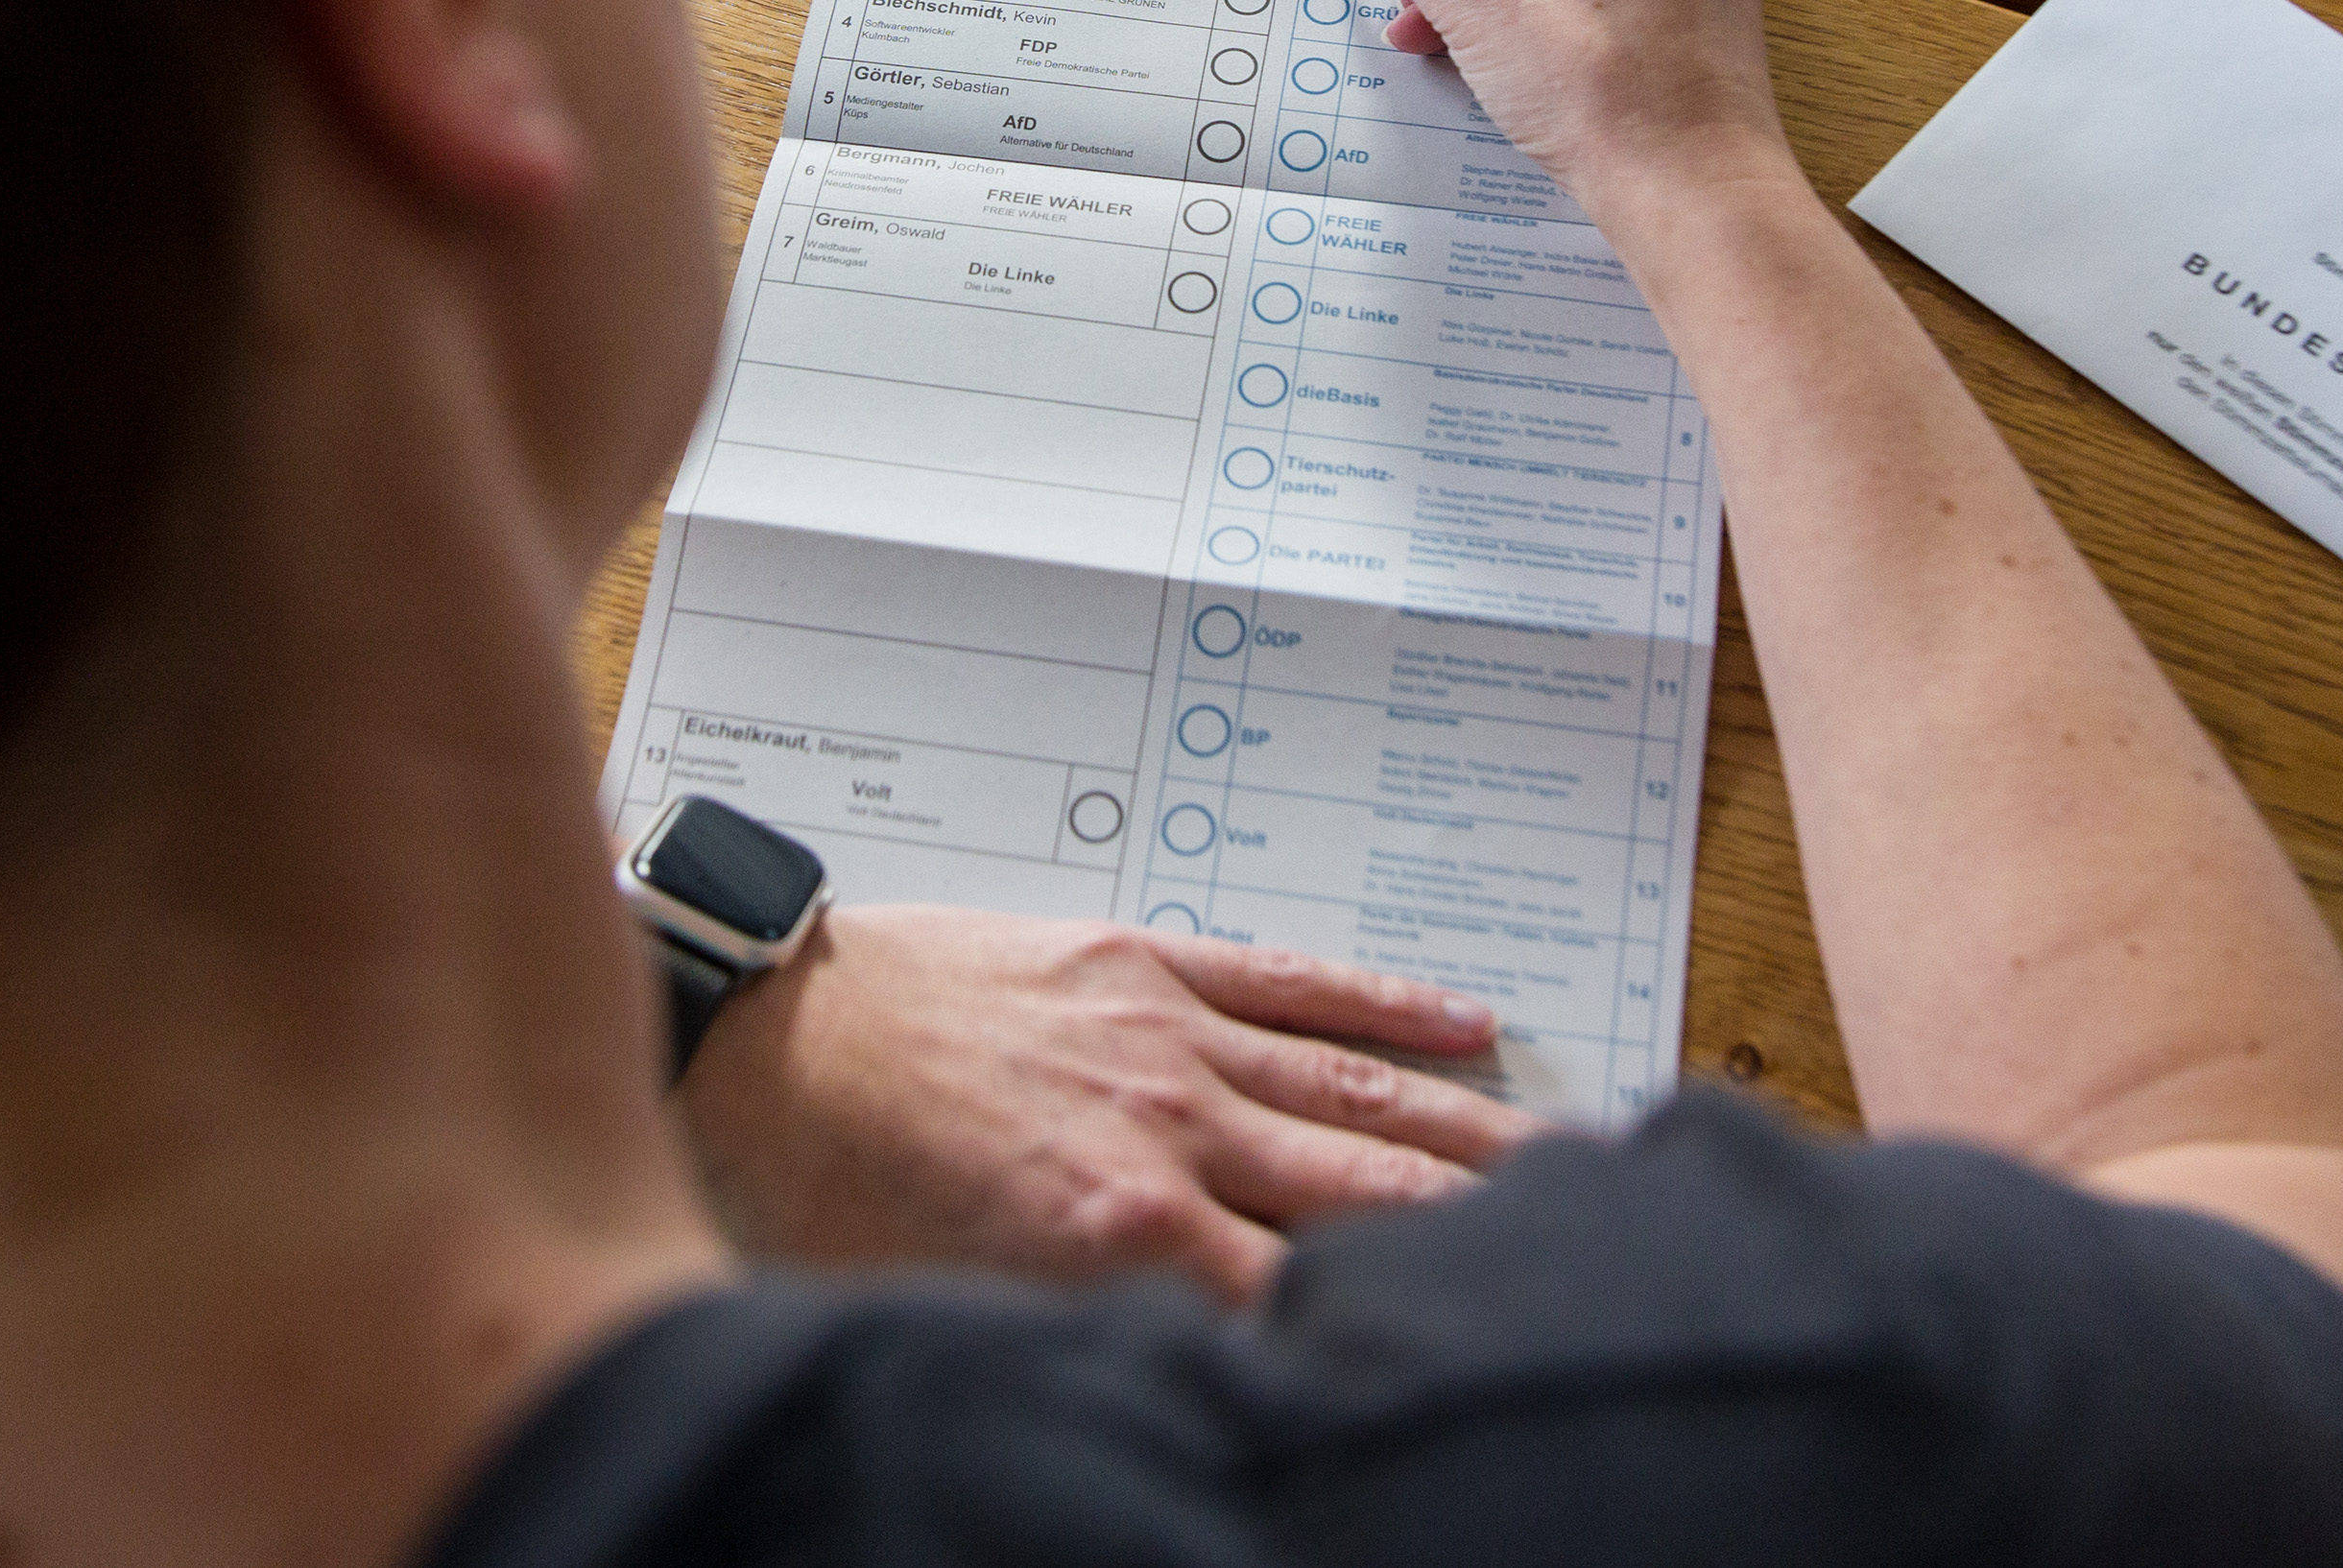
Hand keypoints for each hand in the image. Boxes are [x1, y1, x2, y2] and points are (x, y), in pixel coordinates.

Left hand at [675, 905, 1539, 1303]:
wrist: (755, 1035)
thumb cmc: (830, 1186)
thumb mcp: (954, 1312)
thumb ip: (1083, 1339)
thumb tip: (1182, 1381)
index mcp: (1120, 1235)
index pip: (1300, 1304)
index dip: (1394, 1329)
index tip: (1478, 1350)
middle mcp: (1168, 1134)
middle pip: (1365, 1195)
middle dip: (1478, 1230)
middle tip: (1587, 1250)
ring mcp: (1162, 1036)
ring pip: (1353, 1088)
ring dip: (1466, 1127)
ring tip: (1566, 1159)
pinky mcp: (1139, 961)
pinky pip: (1286, 979)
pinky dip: (1383, 1000)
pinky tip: (1466, 1024)